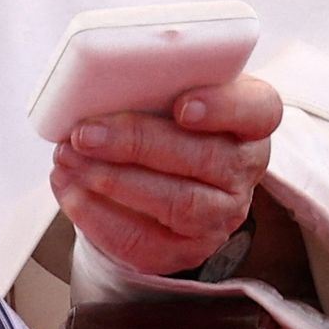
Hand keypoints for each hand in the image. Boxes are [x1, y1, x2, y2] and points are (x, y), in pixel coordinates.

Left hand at [53, 75, 280, 279]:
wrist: (162, 174)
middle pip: (205, 157)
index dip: (223, 107)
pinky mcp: (186, 249)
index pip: (258, 110)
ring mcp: (220, 215)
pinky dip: (99, 215)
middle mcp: (243, 169)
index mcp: (248, 120)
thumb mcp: (168, 90)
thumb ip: (152, 81)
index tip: (182, 106)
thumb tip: (99, 80)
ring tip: (70, 159)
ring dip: (114, 181)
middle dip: (136, 144)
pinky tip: (70, 190)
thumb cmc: (163, 119)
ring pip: (177, 203)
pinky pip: (144, 241)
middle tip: (85, 133)